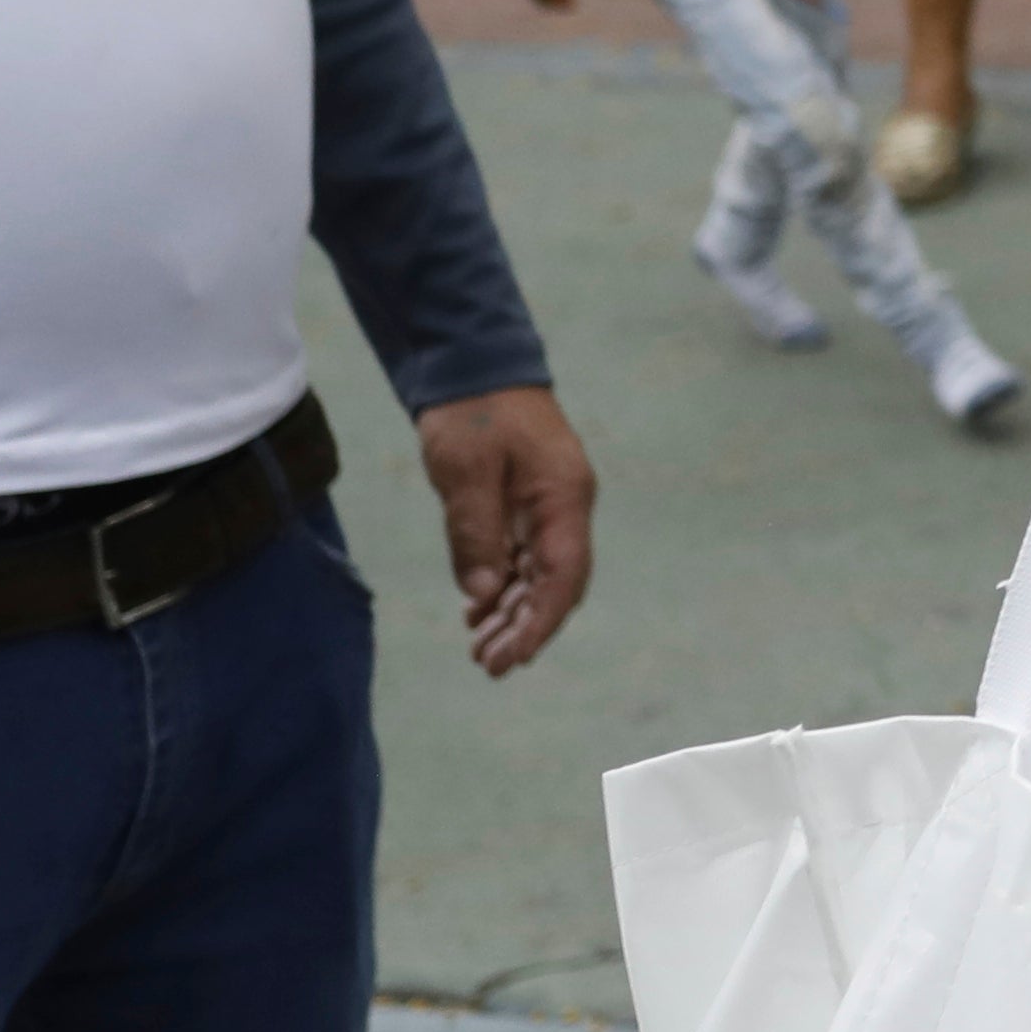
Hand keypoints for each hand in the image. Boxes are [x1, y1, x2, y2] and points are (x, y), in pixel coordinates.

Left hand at [409, 384, 595, 676]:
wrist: (473, 366)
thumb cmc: (473, 414)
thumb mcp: (466, 472)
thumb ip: (476, 532)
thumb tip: (482, 593)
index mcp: (563, 498)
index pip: (564, 575)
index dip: (542, 622)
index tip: (514, 658)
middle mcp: (565, 507)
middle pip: (555, 582)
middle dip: (525, 627)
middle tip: (488, 665)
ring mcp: (548, 506)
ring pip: (538, 574)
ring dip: (512, 613)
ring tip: (480, 650)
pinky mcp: (526, 503)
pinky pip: (521, 557)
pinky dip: (502, 588)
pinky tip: (478, 610)